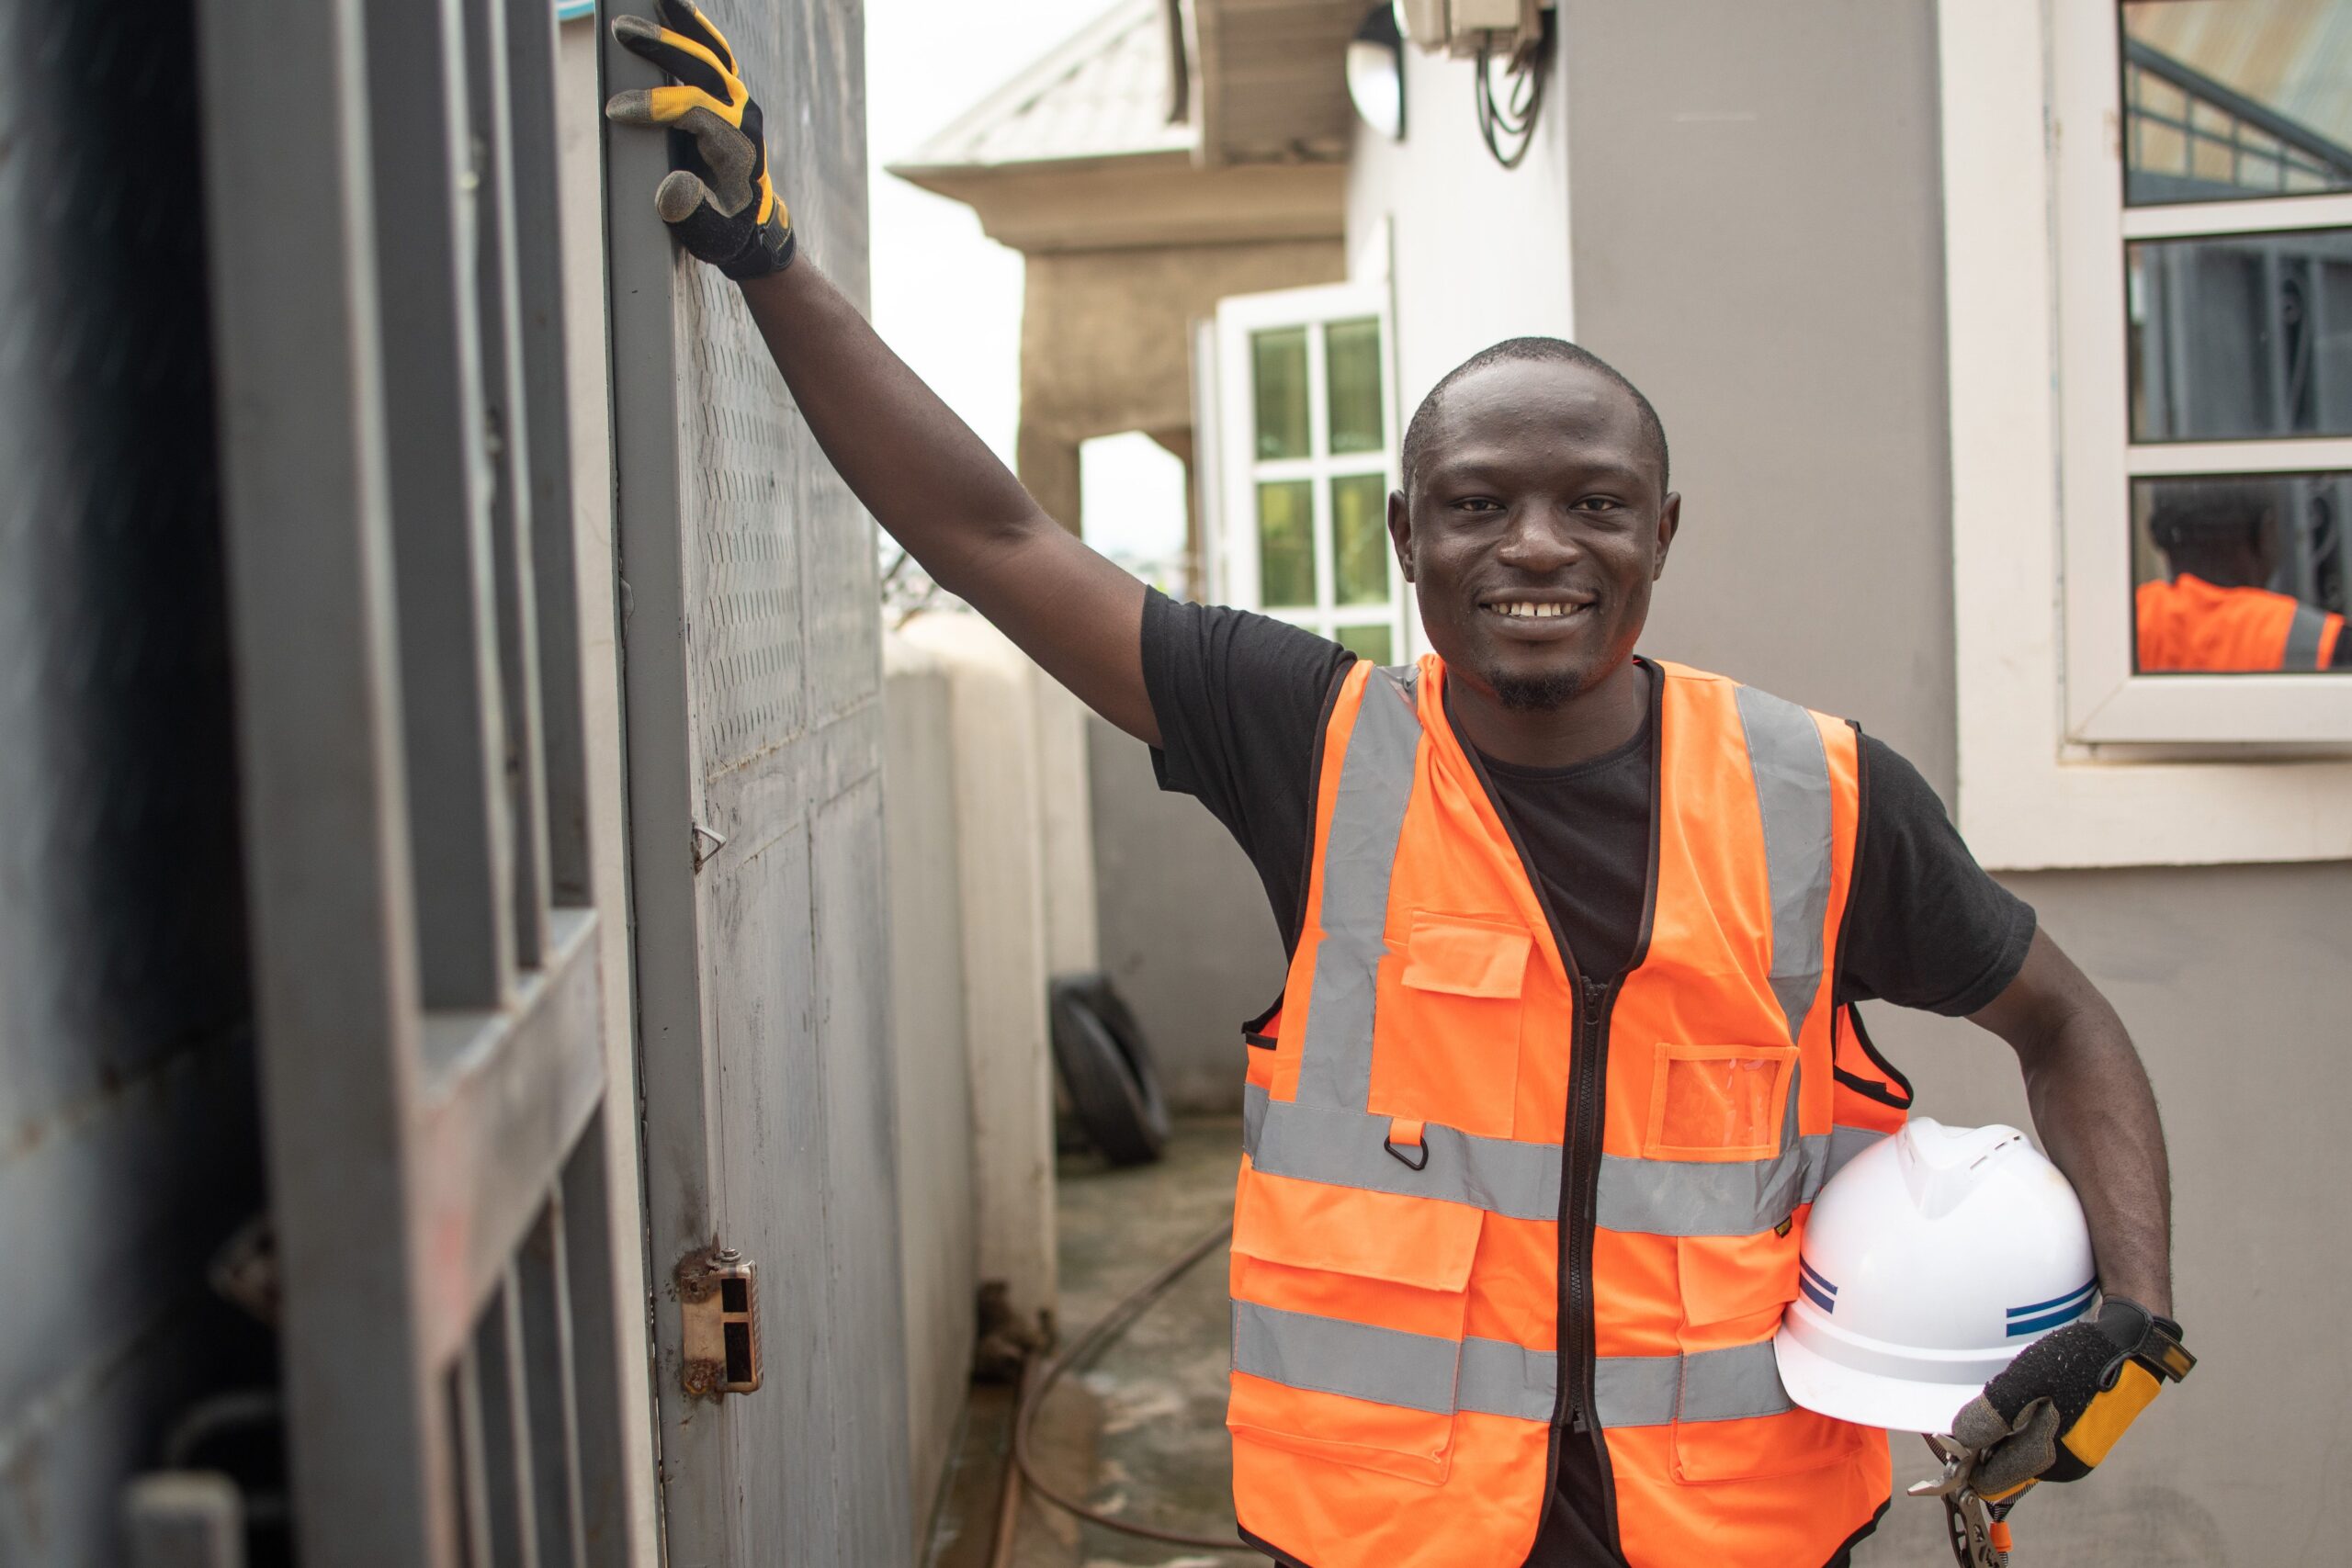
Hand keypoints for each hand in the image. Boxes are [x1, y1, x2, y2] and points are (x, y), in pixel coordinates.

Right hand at [604, 1, 795, 279]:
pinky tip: (669, 2)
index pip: (695, 113)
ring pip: (712, 53)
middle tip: (622, 31)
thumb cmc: (724, 228)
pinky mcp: (731, 93)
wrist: (752, 222)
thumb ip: (692, 215)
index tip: (616, 111)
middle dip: (663, 49)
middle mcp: (744, 116)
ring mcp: (740, 100)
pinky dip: (693, 27)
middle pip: (705, 71)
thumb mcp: (709, 235)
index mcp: (738, 148)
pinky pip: (715, 52)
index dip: (656, 109)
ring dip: (680, 24)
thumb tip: (674, 187)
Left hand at [1950, 1297, 2192, 1498]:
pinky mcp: (2080, 1440)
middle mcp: (2062, 1466)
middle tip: (1983, 1405)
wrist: (2131, 1347)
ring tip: (2012, 1394)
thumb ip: (1993, 1414)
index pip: (1991, 1483)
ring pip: (2020, 1452)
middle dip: (1987, 1443)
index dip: (1967, 1464)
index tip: (1952, 1437)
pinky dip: (2025, 1423)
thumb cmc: (2080, 1361)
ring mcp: (2074, 1455)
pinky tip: (2030, 1396)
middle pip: (2004, 1467)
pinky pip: (2038, 1440)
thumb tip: (1962, 1439)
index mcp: (2048, 1458)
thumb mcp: (2028, 1380)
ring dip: (2006, 1430)